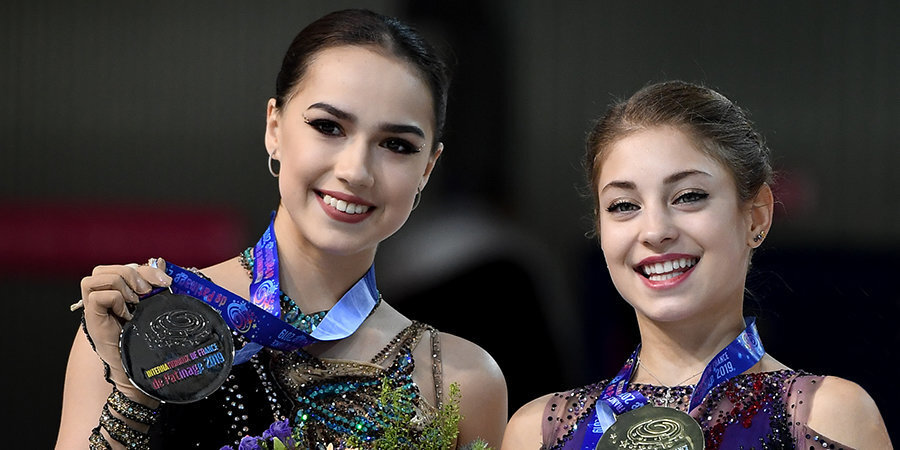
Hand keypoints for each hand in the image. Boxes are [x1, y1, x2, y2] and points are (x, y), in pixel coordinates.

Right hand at [80, 259, 171, 403]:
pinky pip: (97, 296)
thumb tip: (160, 262)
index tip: (166, 282)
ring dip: (121, 285)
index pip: (124, 266)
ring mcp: (93, 309)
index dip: (146, 269)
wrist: (141, 367)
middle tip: (148, 292)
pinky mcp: (91, 320)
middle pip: (104, 268)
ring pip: (96, 277)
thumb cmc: (148, 337)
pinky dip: (115, 300)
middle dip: (132, 273)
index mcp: (116, 292)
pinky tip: (127, 315)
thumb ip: (155, 285)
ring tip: (135, 303)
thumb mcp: (154, 306)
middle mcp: (101, 297)